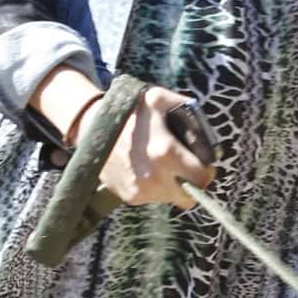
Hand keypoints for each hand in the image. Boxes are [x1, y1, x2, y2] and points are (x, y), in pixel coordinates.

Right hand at [85, 85, 215, 210]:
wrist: (91, 126)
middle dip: (191, 184)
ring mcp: (140, 191)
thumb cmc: (130, 111)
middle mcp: (154, 178)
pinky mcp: (129, 197)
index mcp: (165, 153)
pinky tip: (145, 169)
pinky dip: (154, 187)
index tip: (202, 165)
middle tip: (185, 169)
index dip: (206, 171)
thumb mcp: (159, 99)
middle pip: (189, 197)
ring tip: (161, 165)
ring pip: (170, 198)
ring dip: (171, 185)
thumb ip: (186, 109)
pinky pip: (152, 197)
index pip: (202, 178)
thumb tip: (205, 130)